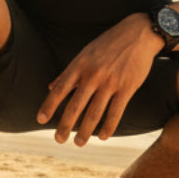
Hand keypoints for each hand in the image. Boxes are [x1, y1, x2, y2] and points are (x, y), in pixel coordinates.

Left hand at [36, 14, 162, 145]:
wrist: (138, 34)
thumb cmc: (108, 44)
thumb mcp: (85, 53)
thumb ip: (68, 72)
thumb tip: (50, 86)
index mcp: (80, 65)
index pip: (60, 89)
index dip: (49, 105)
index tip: (40, 120)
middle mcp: (93, 75)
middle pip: (76, 105)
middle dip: (65, 125)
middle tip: (58, 140)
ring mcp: (110, 82)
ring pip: (95, 112)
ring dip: (85, 131)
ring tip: (78, 143)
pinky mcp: (127, 88)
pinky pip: (116, 112)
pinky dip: (108, 126)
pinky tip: (102, 137)